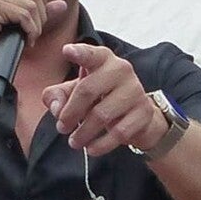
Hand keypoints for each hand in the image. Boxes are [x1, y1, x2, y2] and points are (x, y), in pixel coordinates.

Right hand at [0, 0, 64, 78]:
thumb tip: (62, 4)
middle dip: (41, 14)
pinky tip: (25, 40)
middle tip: (32, 32)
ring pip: (32, 4)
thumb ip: (38, 12)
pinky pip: (25, 15)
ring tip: (28, 38)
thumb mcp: (18, 24)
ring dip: (36, 26)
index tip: (36, 19)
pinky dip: (30, 30)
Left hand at [43, 44, 167, 156]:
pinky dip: (101, 144)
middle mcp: (121, 70)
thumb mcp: (75, 93)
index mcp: (103, 60)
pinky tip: (91, 148)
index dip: (80, 53)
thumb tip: (56, 107)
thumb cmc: (101, 98)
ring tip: (74, 142)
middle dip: (70, 112)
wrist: (137, 116)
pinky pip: (119, 132)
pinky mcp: (144, 112)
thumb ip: (58, 96)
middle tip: (62, 128)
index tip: (67, 51)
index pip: (91, 54)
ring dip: (84, 132)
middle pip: (88, 90)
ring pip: (102, 114)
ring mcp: (135, 91)